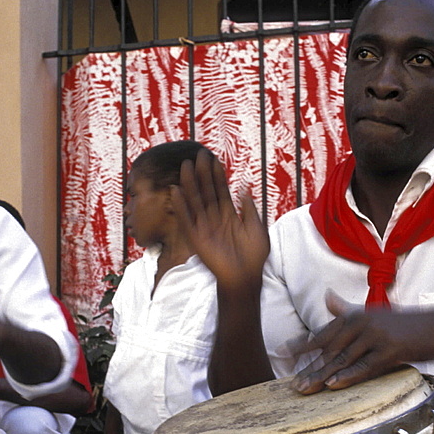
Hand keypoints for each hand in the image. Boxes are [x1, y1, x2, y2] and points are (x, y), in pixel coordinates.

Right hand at [171, 149, 268, 291]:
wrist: (245, 277)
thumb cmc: (254, 256)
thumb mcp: (257, 229)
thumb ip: (249, 209)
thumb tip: (245, 189)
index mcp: (229, 216)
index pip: (221, 191)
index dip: (218, 175)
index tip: (214, 159)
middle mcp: (215, 219)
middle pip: (207, 192)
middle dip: (203, 174)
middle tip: (198, 155)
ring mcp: (204, 228)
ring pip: (196, 202)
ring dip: (190, 184)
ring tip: (185, 167)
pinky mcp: (196, 239)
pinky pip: (187, 220)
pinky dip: (181, 206)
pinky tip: (176, 192)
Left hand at [293, 290, 433, 393]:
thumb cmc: (407, 323)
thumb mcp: (375, 313)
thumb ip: (348, 310)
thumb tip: (327, 297)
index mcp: (355, 316)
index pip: (323, 333)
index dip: (303, 345)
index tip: (282, 353)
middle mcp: (362, 323)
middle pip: (330, 349)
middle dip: (309, 368)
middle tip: (293, 385)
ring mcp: (376, 336)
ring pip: (343, 359)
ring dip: (322, 376)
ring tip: (306, 389)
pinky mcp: (391, 350)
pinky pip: (365, 366)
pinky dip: (348, 376)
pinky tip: (334, 385)